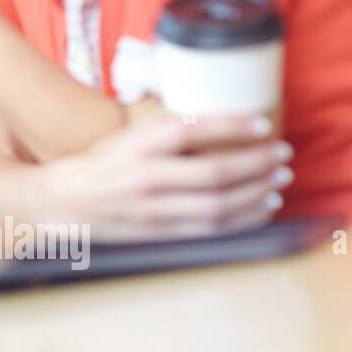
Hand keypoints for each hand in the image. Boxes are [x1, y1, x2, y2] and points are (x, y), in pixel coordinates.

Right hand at [44, 113, 294, 240]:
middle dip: (256, 163)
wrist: (69, 202)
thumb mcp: (131, 135)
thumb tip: (223, 119)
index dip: (232, 125)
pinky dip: (244, 219)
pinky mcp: (161, 232)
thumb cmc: (106, 162)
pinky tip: (262, 207)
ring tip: (279, 180)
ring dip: (257, 193)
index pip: (191, 129)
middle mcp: (146, 175)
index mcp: (139, 144)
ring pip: (218, 204)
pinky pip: (211, 228)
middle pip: (214, 172)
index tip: (262, 123)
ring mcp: (154, 208)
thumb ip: (170, 129)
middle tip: (282, 155)